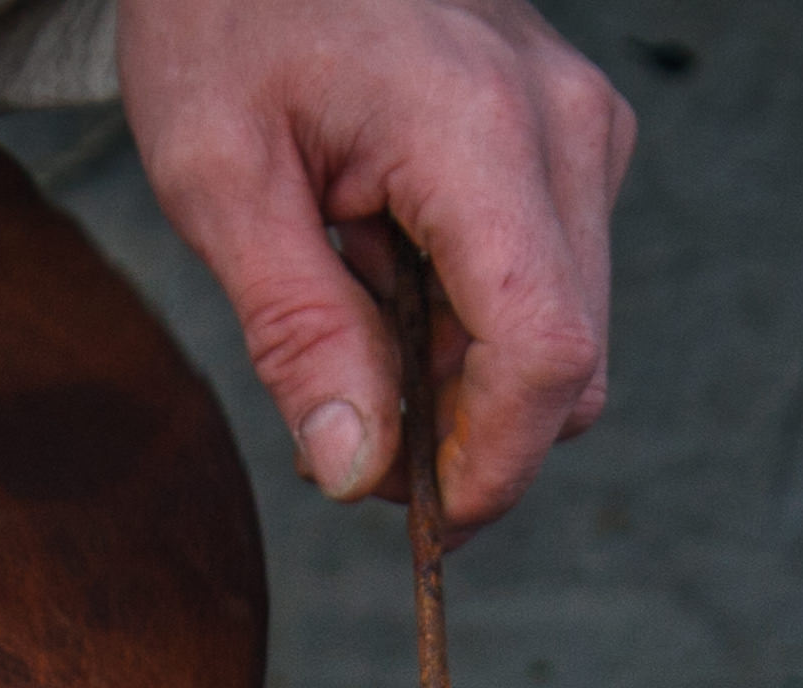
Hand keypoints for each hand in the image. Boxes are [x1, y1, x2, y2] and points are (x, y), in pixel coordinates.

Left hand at [117, 0, 632, 539]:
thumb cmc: (227, 8)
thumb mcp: (220, 177)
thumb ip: (297, 332)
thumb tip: (360, 474)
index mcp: (479, 131)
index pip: (545, 355)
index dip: (492, 467)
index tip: (415, 521)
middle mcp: (564, 124)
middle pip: (571, 361)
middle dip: (470, 435)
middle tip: (344, 432)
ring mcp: (582, 122)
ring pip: (567, 329)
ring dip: (465, 377)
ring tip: (348, 316)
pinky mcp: (573, 131)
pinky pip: (552, 275)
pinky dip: (473, 316)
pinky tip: (385, 268)